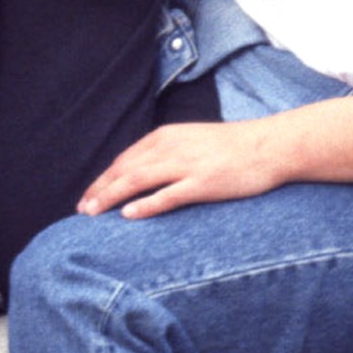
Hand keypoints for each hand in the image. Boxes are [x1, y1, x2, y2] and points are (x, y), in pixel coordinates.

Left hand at [78, 120, 288, 219]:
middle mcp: (171, 147)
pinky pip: (168, 195)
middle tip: (82, 210)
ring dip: (111, 197)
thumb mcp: (193, 141)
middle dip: (100, 190)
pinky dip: (145, 205)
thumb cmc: (234, 147)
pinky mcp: (203, 183)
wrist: (270, 146)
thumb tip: (143, 173)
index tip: (88, 197)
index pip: (124, 159)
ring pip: (138, 180)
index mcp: (167, 137)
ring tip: (93, 214)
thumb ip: (168, 153)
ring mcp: (187, 165)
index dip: (103, 179)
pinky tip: (128, 215)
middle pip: (124, 170)